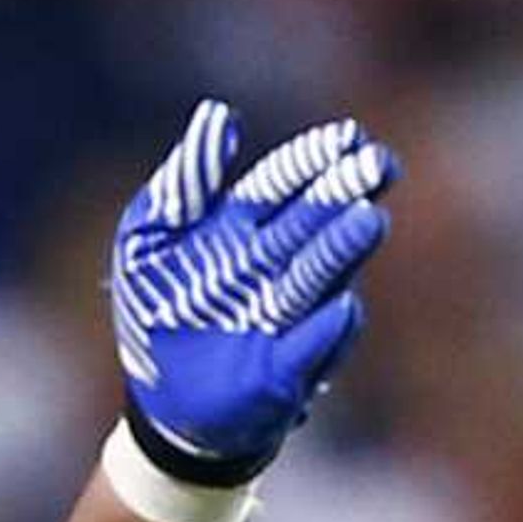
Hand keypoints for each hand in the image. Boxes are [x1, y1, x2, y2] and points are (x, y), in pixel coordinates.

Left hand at [107, 100, 397, 480]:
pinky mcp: (290, 369)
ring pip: (321, 275)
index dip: (315, 159)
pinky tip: (342, 306)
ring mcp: (288, 316)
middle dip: (345, 192)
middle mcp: (274, 266)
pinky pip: (314, 345)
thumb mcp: (146, 238)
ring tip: (365, 221)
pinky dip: (328, 330)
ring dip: (343, 250)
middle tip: (376, 165)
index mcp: (242, 227)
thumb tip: (220, 114)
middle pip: (315, 220)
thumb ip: (184, 180)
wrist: (162, 406)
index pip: (284, 182)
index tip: (348, 137)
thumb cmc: (153, 316)